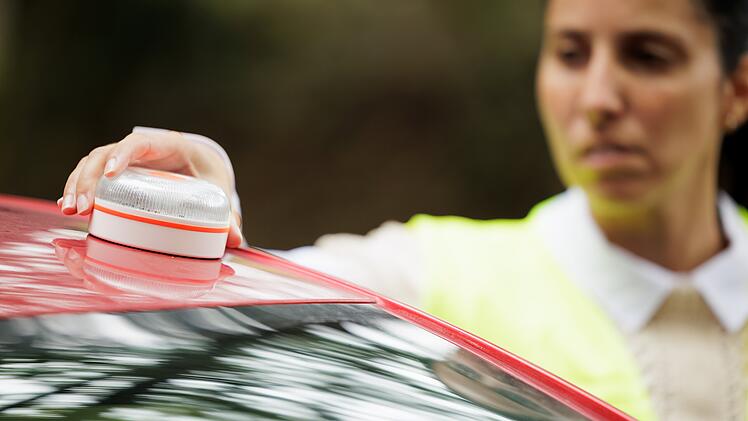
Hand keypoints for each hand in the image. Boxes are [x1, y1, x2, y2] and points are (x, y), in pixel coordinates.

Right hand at [59, 129, 242, 247]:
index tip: (111, 175)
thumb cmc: (209, 177)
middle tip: (82, 207)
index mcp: (170, 145)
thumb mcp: (219, 193)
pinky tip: (70, 209)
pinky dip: (78, 188)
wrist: (202, 167)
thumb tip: (236, 239)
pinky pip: (92, 174)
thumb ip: (228, 216)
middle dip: (89, 178)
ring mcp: (126, 159)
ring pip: (92, 162)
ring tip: (71, 210)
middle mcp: (143, 149)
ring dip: (77, 184)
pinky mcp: (117, 173)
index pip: (141, 143)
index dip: (123, 154)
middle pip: (106, 153)